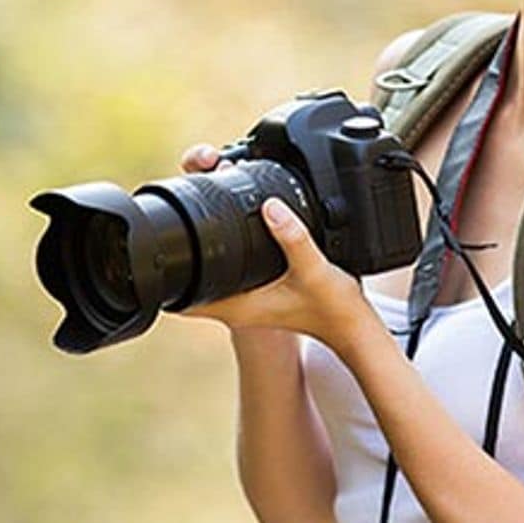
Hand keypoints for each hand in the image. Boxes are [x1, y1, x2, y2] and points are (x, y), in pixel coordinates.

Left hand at [171, 145, 376, 349]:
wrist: (354, 325)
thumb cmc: (335, 308)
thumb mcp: (315, 270)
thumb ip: (294, 239)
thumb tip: (270, 206)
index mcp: (238, 306)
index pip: (180, 297)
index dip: (168, 269)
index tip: (168, 235)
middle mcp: (236, 303)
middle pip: (189, 274)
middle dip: (184, 239)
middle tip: (194, 200)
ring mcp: (246, 296)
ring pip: (208, 267)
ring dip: (205, 237)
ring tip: (213, 197)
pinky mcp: (258, 286)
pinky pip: (230, 263)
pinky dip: (227, 241)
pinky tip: (240, 217)